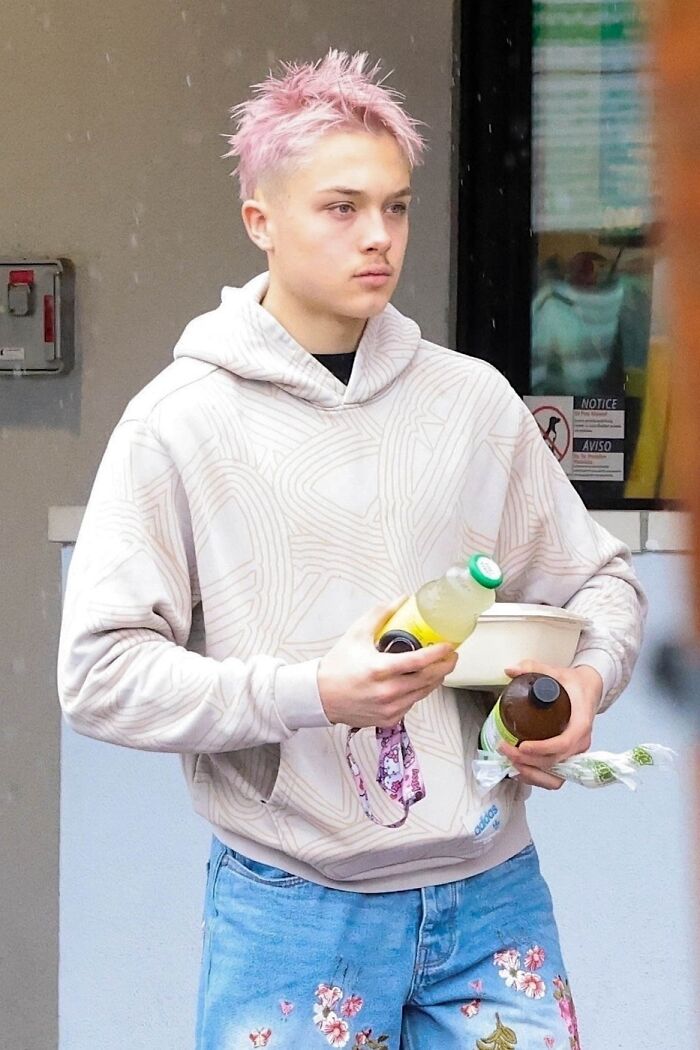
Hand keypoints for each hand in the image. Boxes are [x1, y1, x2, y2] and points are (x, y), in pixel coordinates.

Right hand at [317, 596, 457, 727]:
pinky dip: (418, 692)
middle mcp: (387, 691)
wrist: (321, 696)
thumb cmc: (338, 666)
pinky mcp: (388, 719)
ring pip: (423, 693)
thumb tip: (400, 600)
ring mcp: (389, 707)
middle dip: (445, 666)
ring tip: (438, 667)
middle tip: (451, 655)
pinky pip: (412, 704)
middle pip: (428, 679)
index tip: (449, 645)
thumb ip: (380, 614)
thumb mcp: (356, 634)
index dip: (438, 653)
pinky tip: (417, 682)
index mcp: (379, 669)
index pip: (419, 662)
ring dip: (435, 679)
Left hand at [497, 660, 602, 790]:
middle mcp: (580, 743)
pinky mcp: (568, 757)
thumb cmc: (574, 684)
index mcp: (580, 723)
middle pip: (555, 761)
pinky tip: (519, 768)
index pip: (564, 743)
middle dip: (528, 760)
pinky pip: (555, 775)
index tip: (523, 745)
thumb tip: (510, 670)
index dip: (543, 748)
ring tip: (510, 761)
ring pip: (556, 776)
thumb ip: (533, 668)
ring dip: (532, 773)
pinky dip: (537, 777)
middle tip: (505, 748)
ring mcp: (575, 753)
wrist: (589, 689)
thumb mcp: (555, 672)